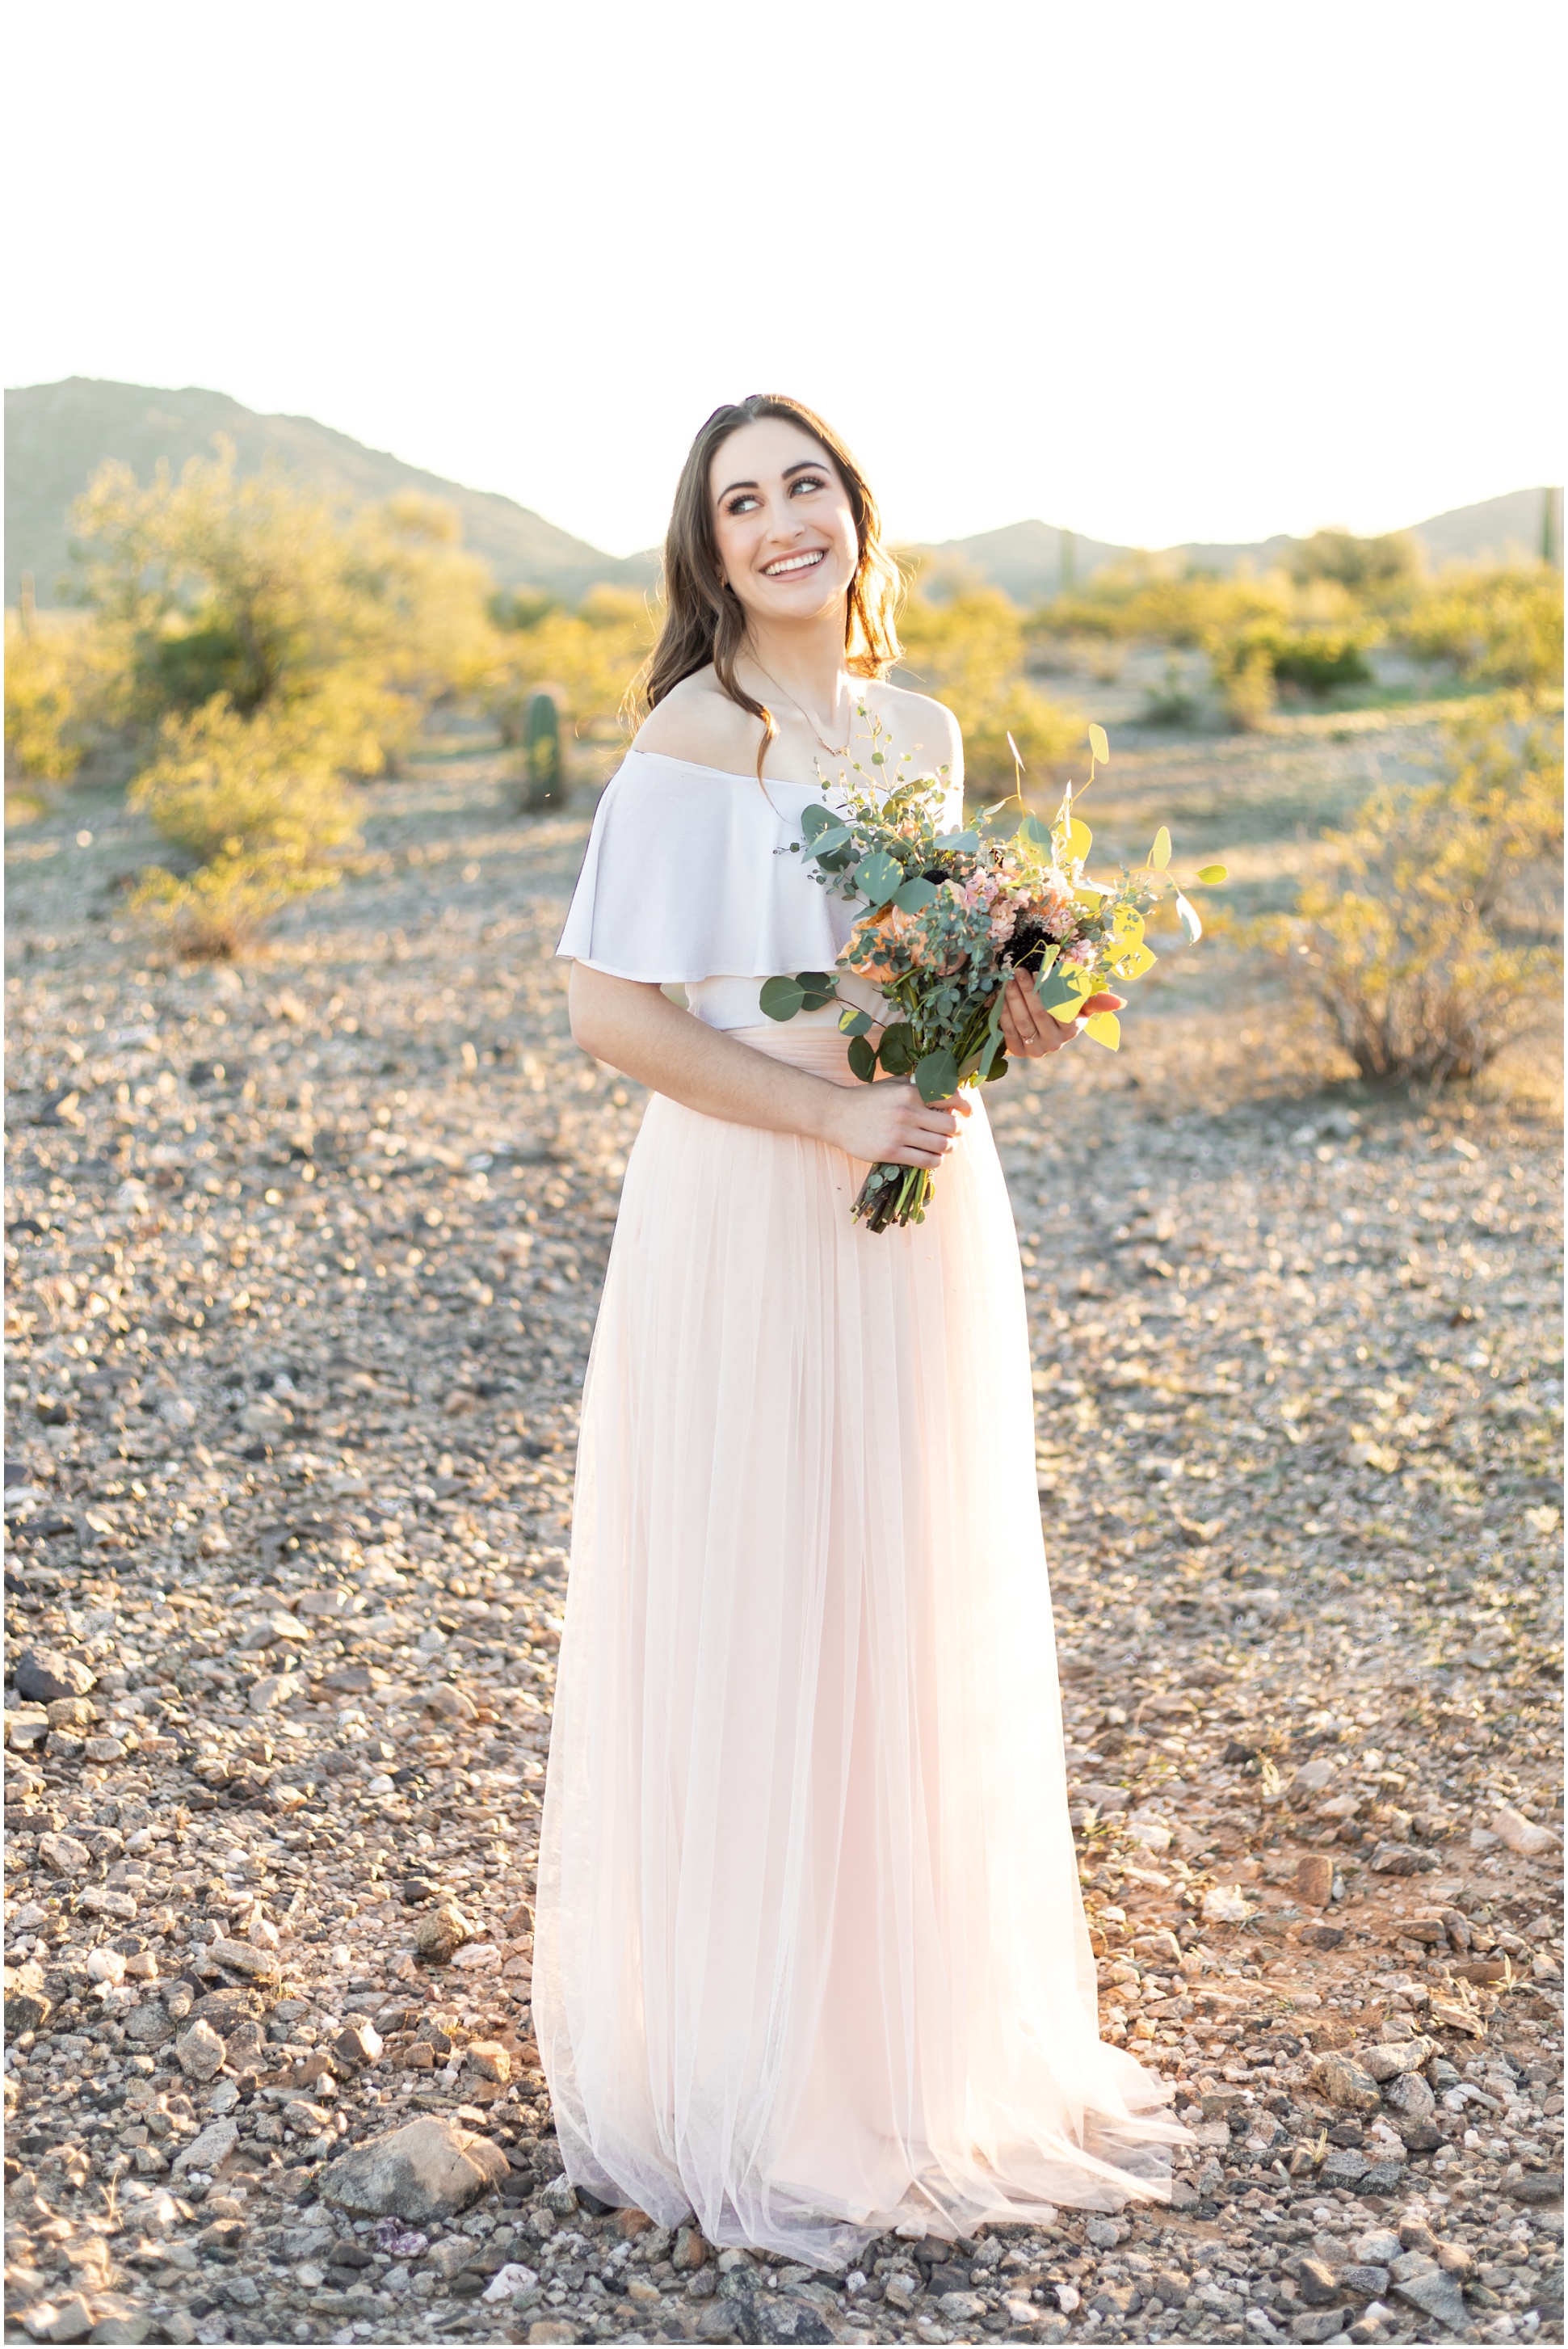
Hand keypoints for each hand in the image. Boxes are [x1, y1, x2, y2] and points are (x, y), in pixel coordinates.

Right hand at [823, 1075, 973, 1167]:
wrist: (836, 1115)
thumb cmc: (868, 1098)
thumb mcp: (893, 1083)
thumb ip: (917, 1084)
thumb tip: (946, 1087)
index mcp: (910, 1091)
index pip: (951, 1097)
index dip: (966, 1106)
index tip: (967, 1113)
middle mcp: (908, 1111)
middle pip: (952, 1126)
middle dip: (957, 1131)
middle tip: (953, 1132)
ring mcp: (900, 1133)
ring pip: (942, 1146)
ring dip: (948, 1148)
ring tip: (943, 1147)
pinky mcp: (891, 1152)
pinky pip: (926, 1161)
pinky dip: (934, 1161)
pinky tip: (930, 1157)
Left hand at [1001, 971, 1125, 1058]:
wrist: (1042, 1030)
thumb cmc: (1065, 1010)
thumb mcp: (1081, 1004)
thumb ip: (1097, 1000)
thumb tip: (1122, 1003)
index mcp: (1072, 1030)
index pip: (1059, 1009)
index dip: (1046, 991)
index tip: (1037, 972)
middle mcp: (1055, 1044)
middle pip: (1038, 1014)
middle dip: (1027, 990)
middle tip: (1019, 971)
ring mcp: (1036, 1050)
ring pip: (1022, 1022)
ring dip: (1013, 999)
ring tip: (1010, 981)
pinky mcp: (1019, 1052)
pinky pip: (1009, 1031)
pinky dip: (1005, 1012)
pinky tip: (1003, 997)